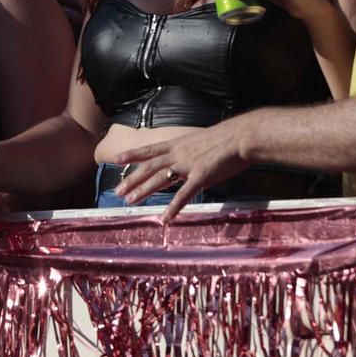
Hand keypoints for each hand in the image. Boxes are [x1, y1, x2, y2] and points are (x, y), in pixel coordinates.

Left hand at [108, 119, 253, 223]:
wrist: (239, 138)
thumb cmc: (223, 139)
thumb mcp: (199, 141)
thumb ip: (188, 151)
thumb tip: (183, 158)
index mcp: (177, 145)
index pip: (150, 150)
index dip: (133, 154)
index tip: (117, 159)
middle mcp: (178, 155)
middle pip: (149, 167)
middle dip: (132, 179)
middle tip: (118, 191)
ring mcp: (187, 166)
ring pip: (160, 179)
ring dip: (143, 191)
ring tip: (130, 201)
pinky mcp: (200, 177)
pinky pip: (183, 195)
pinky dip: (173, 208)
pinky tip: (164, 218)